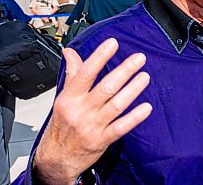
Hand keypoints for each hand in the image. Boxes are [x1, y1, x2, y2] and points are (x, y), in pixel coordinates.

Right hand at [33, 38, 151, 183]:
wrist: (56, 158)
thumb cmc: (62, 125)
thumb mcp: (63, 99)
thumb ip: (72, 74)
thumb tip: (70, 52)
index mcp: (70, 98)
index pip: (86, 73)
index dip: (100, 57)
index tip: (113, 43)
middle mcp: (81, 110)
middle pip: (106, 87)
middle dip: (125, 71)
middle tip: (139, 58)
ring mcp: (92, 126)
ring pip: (116, 105)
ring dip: (133, 89)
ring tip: (144, 77)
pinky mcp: (102, 140)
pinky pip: (121, 127)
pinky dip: (135, 117)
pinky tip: (146, 107)